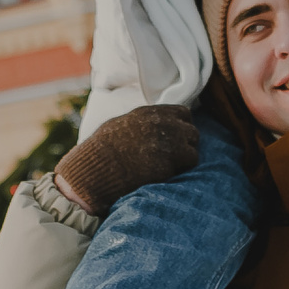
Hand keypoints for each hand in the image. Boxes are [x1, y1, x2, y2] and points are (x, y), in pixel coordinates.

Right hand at [52, 106, 202, 215]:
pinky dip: (181, 171)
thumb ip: (142, 122)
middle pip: (192, 132)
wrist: (94, 169)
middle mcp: (162, 124)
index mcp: (150, 113)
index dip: (182, 127)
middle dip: (186, 144)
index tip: (176, 137)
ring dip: (185, 159)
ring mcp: (167, 143)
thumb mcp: (120, 124)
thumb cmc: (102, 150)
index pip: (184, 114)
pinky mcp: (169, 163)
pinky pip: (188, 165)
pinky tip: (166, 174)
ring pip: (193, 150)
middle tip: (175, 157)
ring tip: (170, 167)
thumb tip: (152, 124)